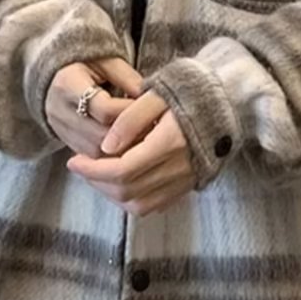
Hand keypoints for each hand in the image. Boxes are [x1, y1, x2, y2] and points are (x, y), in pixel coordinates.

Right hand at [45, 57, 142, 156]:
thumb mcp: (109, 63)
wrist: (58, 77)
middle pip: (100, 135)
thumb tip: (152, 98)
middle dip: (128, 135)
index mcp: (67, 83)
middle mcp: (58, 109)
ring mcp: (59, 129)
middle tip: (152, 131)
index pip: (104, 108)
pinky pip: (91, 157)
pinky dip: (111, 154)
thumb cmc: (88, 66)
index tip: (148, 111)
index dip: (129, 113)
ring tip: (142, 138)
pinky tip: (127, 144)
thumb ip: (129, 78)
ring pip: (96, 151)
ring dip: (121, 148)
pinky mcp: (64, 141)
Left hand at [66, 89, 194, 216]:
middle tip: (81, 166)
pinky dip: (130, 199)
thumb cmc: (188, 94)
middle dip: (97, 182)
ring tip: (97, 174)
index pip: (123, 170)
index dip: (93, 170)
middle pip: (127, 191)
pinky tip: (119, 181)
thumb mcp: (156, 94)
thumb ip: (129, 119)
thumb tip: (105, 147)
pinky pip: (153, 205)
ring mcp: (185, 182)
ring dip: (111, 194)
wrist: (227, 104)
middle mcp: (179, 168)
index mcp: (170, 143)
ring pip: (138, 205)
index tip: (73, 161)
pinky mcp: (187, 187)